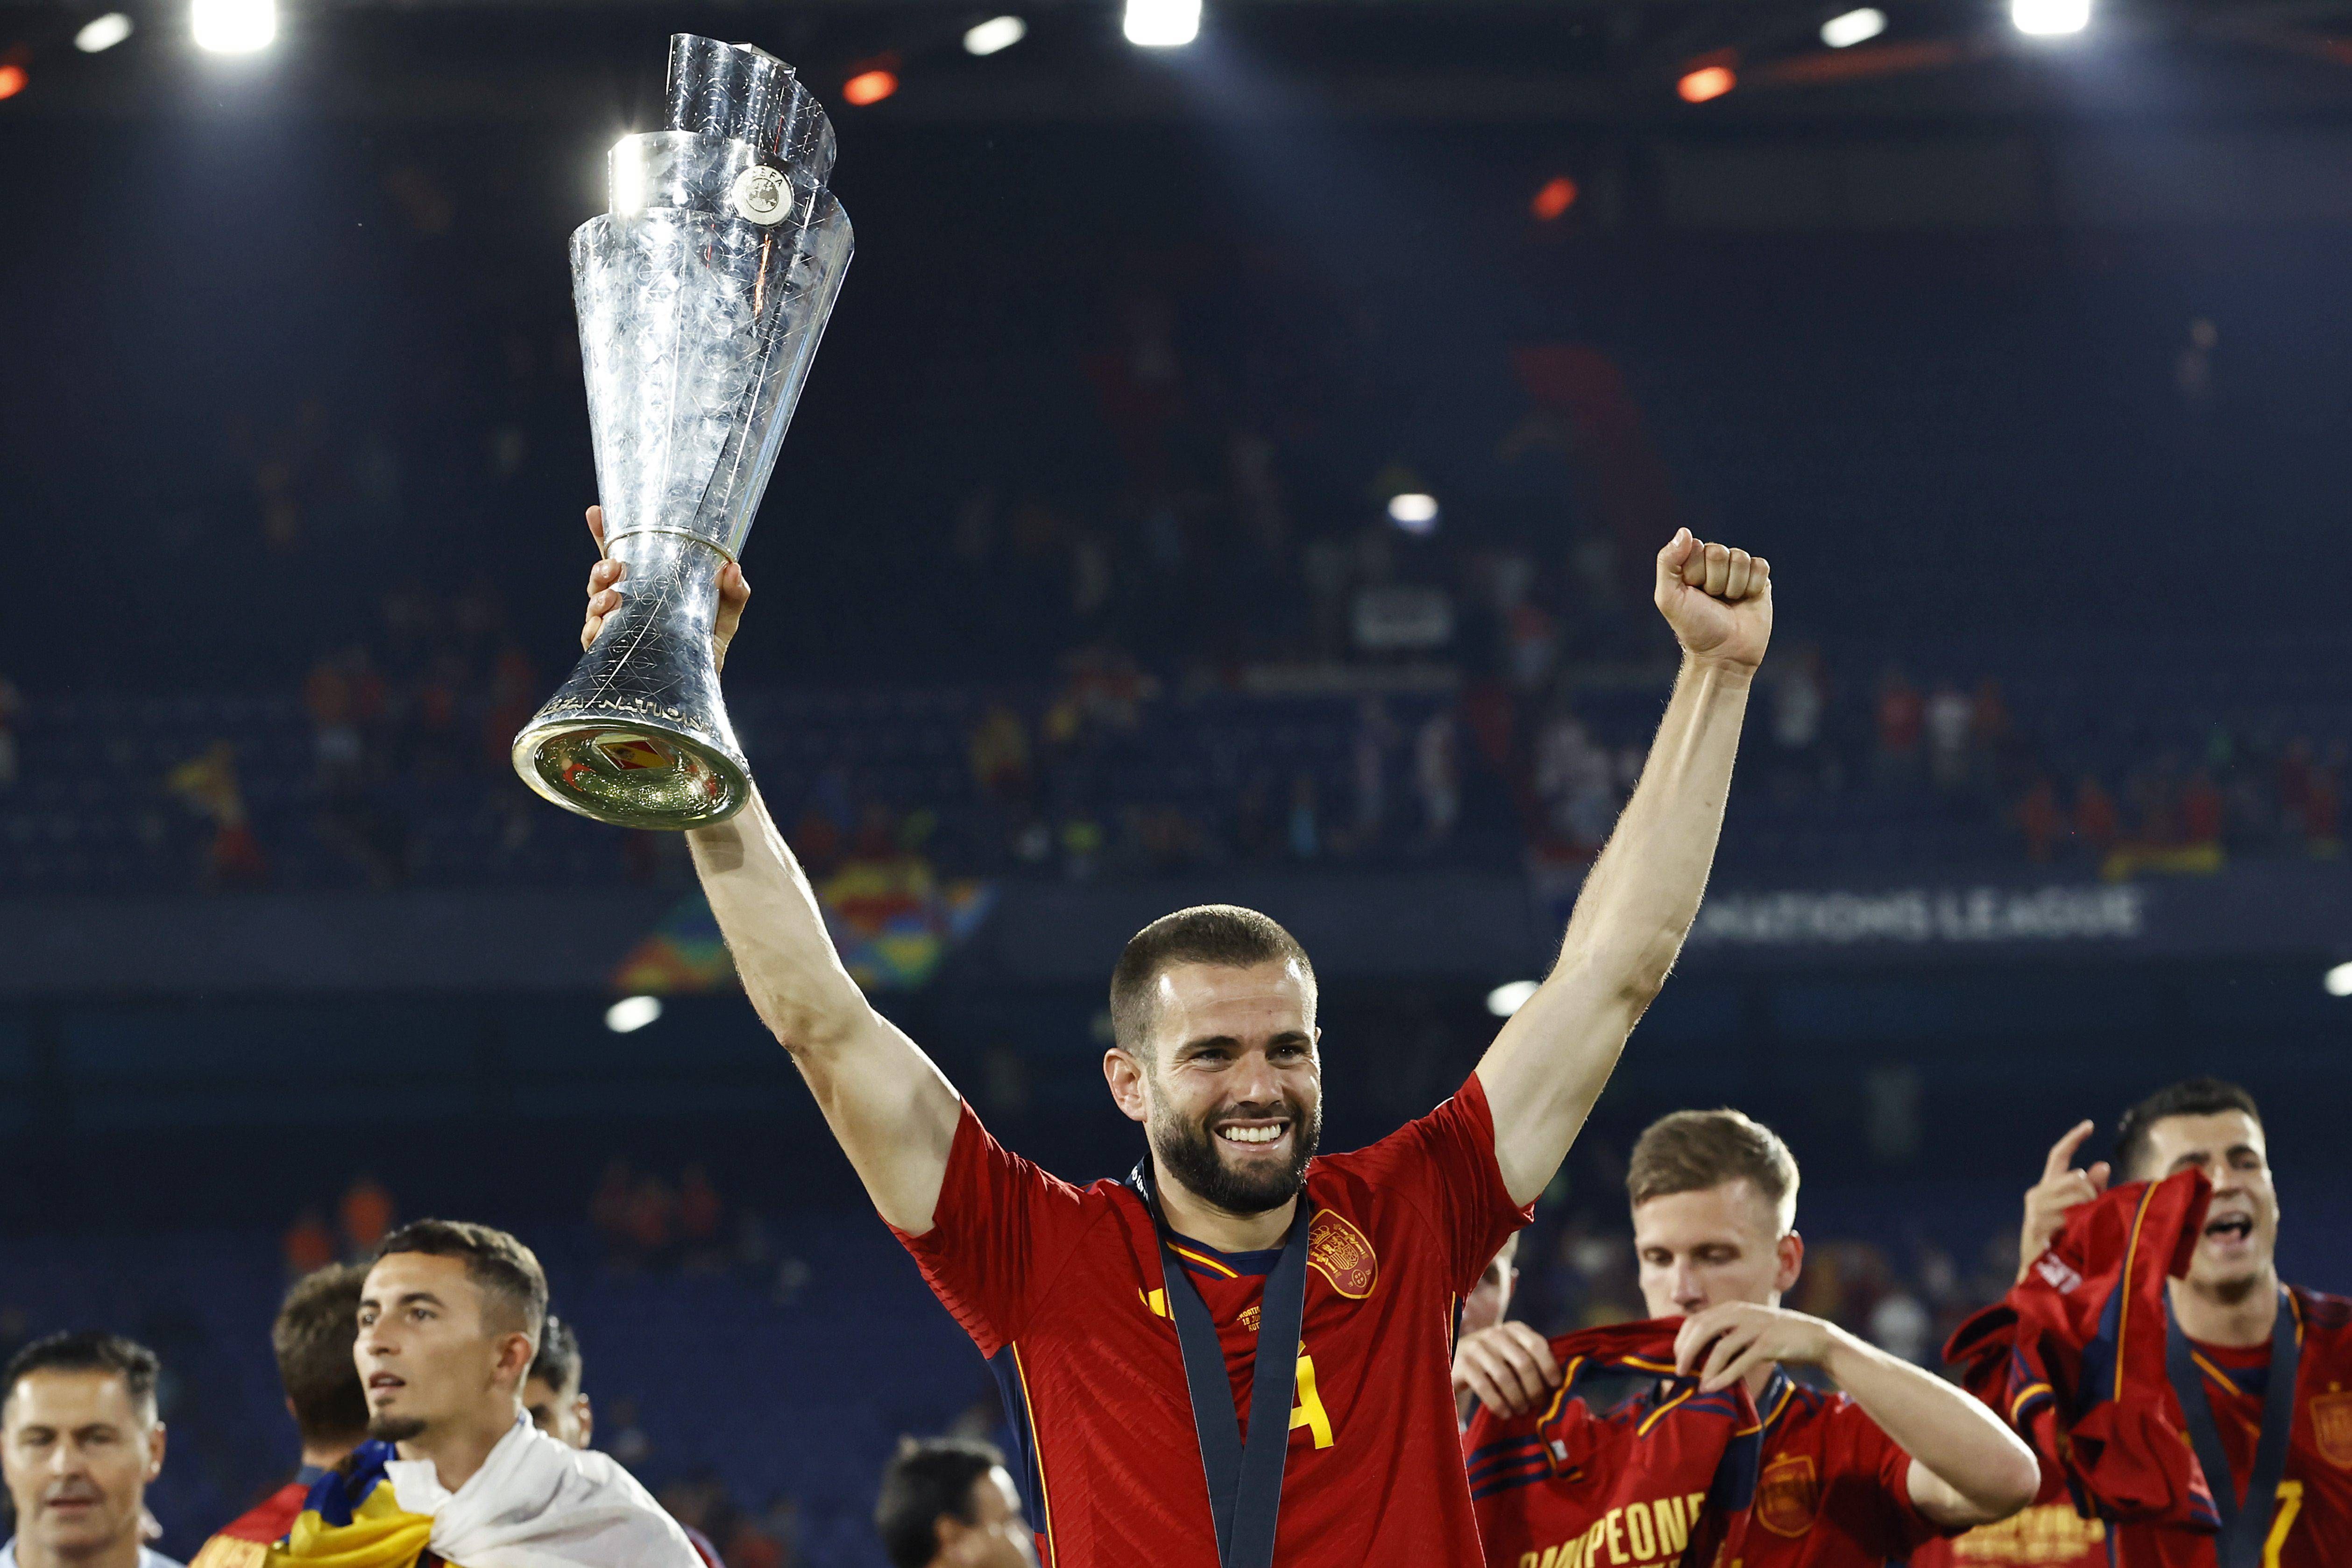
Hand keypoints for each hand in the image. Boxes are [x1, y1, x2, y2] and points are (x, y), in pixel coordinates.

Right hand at [579, 505, 752, 673]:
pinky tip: (600, 625)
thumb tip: (732, 567)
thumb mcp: (724, 618)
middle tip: (613, 567)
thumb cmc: (707, 649)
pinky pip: (592, 639)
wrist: (699, 692)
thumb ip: (734, 594)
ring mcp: (616, 628)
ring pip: (594, 604)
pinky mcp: (611, 655)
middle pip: (602, 578)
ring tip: (611, 597)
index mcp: (648, 587)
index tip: (596, 513)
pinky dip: (592, 629)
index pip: (623, 555)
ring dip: (596, 597)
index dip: (605, 534)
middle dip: (600, 568)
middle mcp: (628, 605)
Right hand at [1452, 1323, 1560, 1418]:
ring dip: (1517, 1398)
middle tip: (1537, 1404)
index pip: (1537, 1344)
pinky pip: (1485, 1387)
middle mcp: (1495, 1334)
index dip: (1550, 1366)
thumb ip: (1530, 1360)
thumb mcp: (1510, 1353)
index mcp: (1512, 1329)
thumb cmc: (1490, 1362)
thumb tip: (1560, 1385)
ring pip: (1505, 1376)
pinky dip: (1498, 1403)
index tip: (1556, 1386)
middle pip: (1523, 1363)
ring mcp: (1477, 1347)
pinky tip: (1505, 1414)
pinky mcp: (1462, 1363)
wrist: (1450, 1360)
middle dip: (1534, 1388)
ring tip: (1521, 1411)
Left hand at [1654, 528, 1771, 672]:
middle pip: (1719, 551)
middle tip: (1713, 601)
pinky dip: (1753, 586)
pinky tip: (1746, 600)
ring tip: (1728, 603)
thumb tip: (1685, 531)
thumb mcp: (1669, 597)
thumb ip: (1667, 561)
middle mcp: (1714, 563)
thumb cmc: (1694, 627)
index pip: (1696, 547)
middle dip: (1715, 581)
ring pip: (1740, 557)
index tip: (1693, 593)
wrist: (1724, 654)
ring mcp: (1738, 571)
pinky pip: (1760, 566)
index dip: (1695, 573)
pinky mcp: (1760, 580)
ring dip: (1733, 586)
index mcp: (1691, 563)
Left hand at [1675, 1302, 1837, 1393]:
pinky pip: (1741, 1361)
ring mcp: (1754, 1327)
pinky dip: (1724, 1376)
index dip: (1681, 1340)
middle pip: (1702, 1328)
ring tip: (1698, 1385)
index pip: (1695, 1319)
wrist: (1814, 1337)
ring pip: (1720, 1346)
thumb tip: (1696, 1355)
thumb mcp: (1746, 1328)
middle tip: (1679, 1372)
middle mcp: (1740, 1313)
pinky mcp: (1768, 1343)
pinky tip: (1714, 1387)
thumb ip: (1725, 1334)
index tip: (1676, 1359)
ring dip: (1705, 1368)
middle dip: (1686, 1351)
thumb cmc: (1776, 1336)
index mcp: (1731, 1308)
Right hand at [2017, 1120, 2108, 1282]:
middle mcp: (2036, 1193)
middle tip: (2098, 1212)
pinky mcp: (2035, 1225)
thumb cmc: (2065, 1244)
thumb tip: (2102, 1165)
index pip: (2058, 1155)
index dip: (2074, 1138)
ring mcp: (2035, 1210)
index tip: (2091, 1125)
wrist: (2041, 1278)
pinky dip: (2080, 1223)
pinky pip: (2069, 1215)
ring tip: (2088, 1227)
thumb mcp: (2080, 1213)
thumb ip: (2092, 1189)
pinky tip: (2077, 1234)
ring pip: (2076, 1194)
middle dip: (2093, 1191)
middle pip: (2075, 1177)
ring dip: (2089, 1208)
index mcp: (2047, 1187)